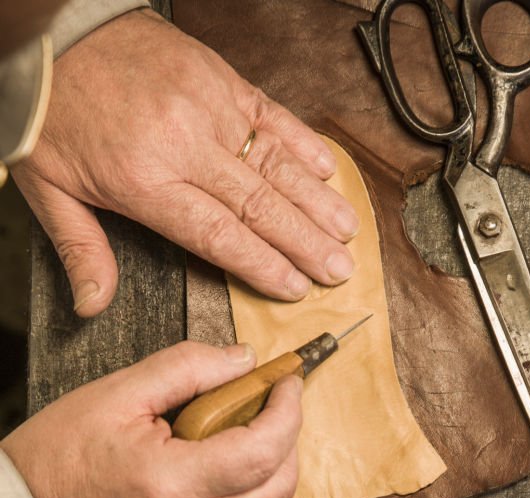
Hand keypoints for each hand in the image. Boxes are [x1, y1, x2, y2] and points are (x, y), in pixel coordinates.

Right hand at [0, 342, 301, 497]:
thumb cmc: (62, 451)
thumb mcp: (119, 392)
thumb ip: (187, 368)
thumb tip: (245, 360)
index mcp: (171, 480)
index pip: (262, 449)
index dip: (287, 411)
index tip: (286, 384)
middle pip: (279, 488)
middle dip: (288, 440)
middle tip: (269, 409)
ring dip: (281, 485)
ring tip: (258, 452)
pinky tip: (246, 495)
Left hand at [13, 8, 358, 315]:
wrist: (55, 29)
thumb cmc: (55, 112)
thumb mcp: (49, 189)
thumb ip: (80, 249)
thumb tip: (92, 304)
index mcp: (144, 180)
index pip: (217, 233)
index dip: (262, 264)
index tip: (296, 287)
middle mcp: (185, 145)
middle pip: (259, 204)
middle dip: (306, 242)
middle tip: (340, 270)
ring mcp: (209, 107)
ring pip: (276, 162)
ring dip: (317, 200)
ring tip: (348, 231)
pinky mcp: (221, 78)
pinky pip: (272, 115)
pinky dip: (304, 144)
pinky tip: (329, 171)